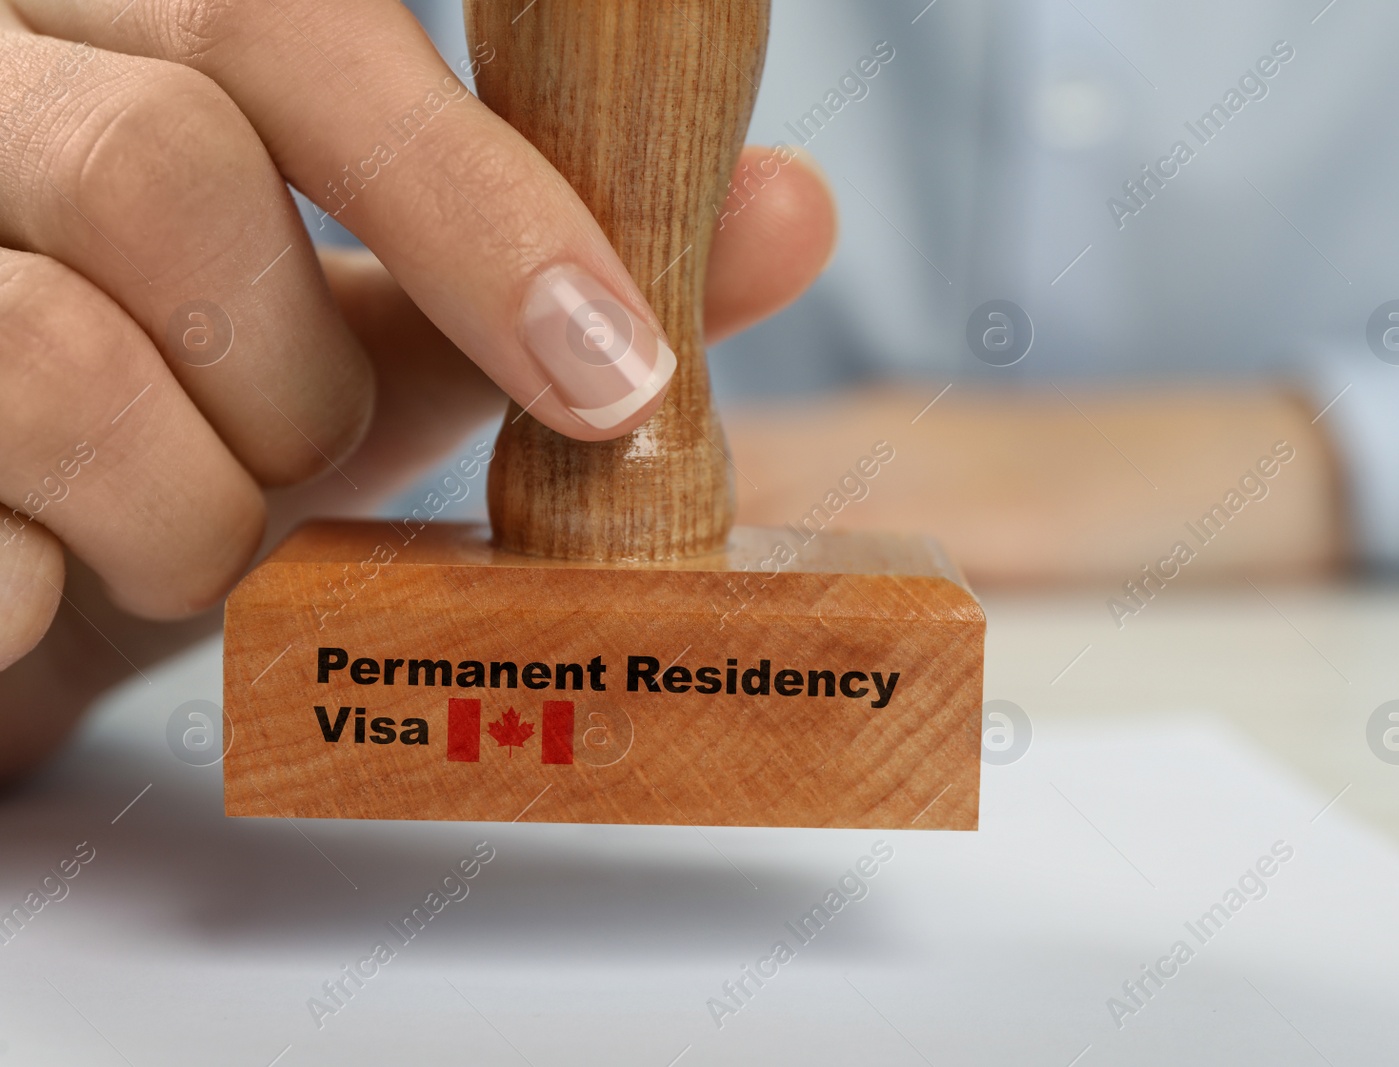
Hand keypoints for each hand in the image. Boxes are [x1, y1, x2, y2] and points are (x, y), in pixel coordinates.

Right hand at [0, 0, 835, 781]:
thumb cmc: (172, 432)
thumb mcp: (358, 344)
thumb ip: (538, 276)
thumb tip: (792, 205)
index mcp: (102, 22)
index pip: (287, 19)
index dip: (474, 204)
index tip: (612, 373)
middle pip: (169, 180)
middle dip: (293, 388)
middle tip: (292, 461)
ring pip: (54, 359)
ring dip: (182, 513)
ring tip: (167, 531)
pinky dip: (46, 591)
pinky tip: (34, 572)